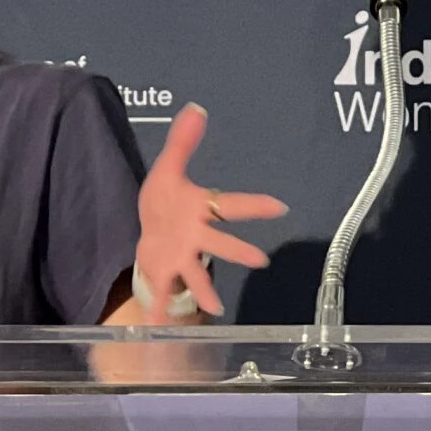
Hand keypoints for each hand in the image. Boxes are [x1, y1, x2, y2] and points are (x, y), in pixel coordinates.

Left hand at [134, 103, 286, 317]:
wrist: (150, 233)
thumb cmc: (167, 203)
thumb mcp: (169, 169)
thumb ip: (182, 142)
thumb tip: (195, 108)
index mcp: (202, 211)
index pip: (232, 206)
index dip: (256, 206)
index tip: (280, 207)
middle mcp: (197, 238)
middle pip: (220, 244)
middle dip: (238, 251)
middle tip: (259, 261)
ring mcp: (182, 258)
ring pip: (198, 273)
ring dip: (206, 289)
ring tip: (215, 307)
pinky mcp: (164, 272)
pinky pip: (164, 291)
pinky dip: (160, 307)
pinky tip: (155, 322)